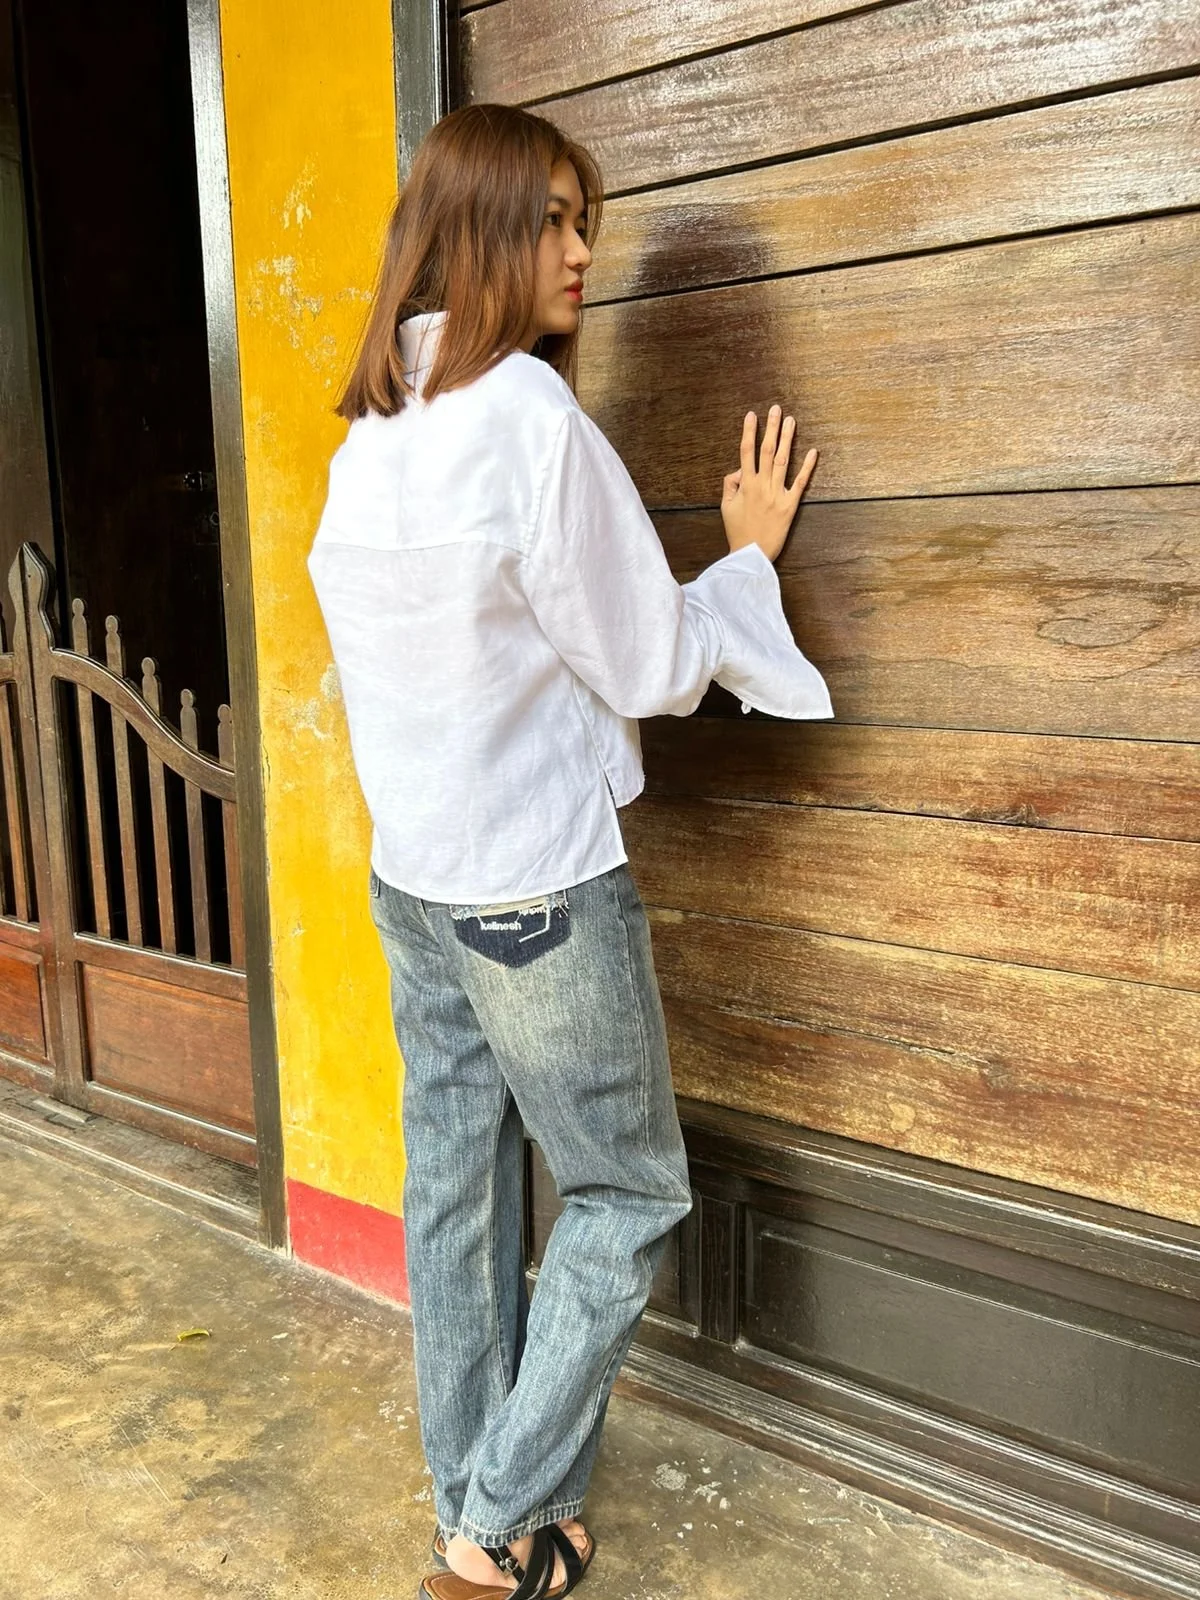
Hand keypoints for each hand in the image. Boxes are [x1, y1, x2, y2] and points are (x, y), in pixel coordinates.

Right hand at [720, 405, 817, 562]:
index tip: (751, 415)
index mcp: (745, 485)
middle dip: (771, 428)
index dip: (749, 432)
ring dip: (786, 439)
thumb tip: (738, 469)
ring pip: (782, 461)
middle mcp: (761, 486)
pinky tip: (812, 451)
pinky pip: (800, 483)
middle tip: (776, 408)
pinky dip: (806, 466)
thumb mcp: (726, 507)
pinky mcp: (790, 506)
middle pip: (766, 450)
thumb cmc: (738, 532)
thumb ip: (730, 485)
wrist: (751, 555)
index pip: (746, 452)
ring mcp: (777, 495)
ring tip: (790, 420)